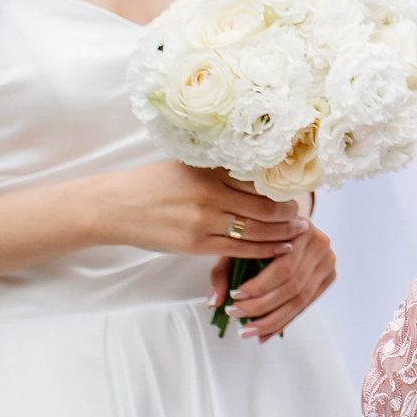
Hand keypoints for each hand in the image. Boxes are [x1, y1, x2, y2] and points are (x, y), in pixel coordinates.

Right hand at [97, 162, 305, 258]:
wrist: (114, 206)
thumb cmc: (151, 184)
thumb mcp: (188, 167)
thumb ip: (220, 171)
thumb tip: (257, 172)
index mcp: (211, 172)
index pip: (259, 182)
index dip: (282, 189)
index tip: (296, 191)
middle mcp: (210, 195)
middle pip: (264, 206)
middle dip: (288, 213)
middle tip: (303, 213)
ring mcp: (204, 222)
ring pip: (256, 230)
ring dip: (282, 232)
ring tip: (299, 230)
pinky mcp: (196, 244)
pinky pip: (239, 249)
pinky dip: (264, 249)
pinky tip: (281, 247)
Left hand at [216, 205, 334, 339]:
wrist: (289, 222)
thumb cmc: (262, 232)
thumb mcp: (240, 244)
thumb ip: (224, 271)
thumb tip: (214, 302)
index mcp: (299, 228)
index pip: (283, 267)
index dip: (259, 287)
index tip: (236, 297)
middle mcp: (320, 243)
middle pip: (293, 286)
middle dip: (262, 307)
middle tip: (237, 316)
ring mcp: (328, 260)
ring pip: (302, 300)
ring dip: (273, 320)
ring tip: (249, 331)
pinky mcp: (330, 275)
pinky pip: (307, 305)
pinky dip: (285, 321)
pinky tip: (266, 332)